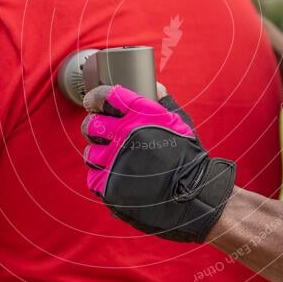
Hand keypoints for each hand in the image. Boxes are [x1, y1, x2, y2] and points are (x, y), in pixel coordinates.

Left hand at [81, 85, 235, 242]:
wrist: (192, 195)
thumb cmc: (187, 157)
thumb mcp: (179, 121)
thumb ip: (162, 102)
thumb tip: (154, 87)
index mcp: (141, 114)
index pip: (105, 97)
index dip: (95, 98)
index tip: (92, 102)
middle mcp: (125, 134)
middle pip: (92, 124)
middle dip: (94, 127)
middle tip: (101, 132)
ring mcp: (115, 160)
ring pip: (90, 152)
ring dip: (98, 153)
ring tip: (111, 157)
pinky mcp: (110, 185)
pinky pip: (93, 176)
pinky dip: (102, 175)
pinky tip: (116, 174)